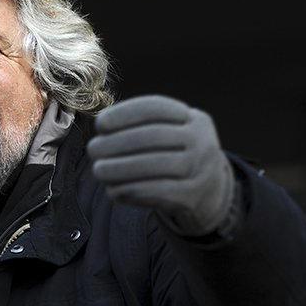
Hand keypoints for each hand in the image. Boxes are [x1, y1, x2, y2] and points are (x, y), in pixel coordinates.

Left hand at [87, 95, 235, 235]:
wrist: (211, 193)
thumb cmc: (178, 157)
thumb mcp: (174, 134)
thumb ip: (144, 127)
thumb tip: (102, 126)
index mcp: (195, 120)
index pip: (157, 108)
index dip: (125, 113)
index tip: (101, 123)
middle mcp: (202, 141)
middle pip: (152, 137)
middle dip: (116, 143)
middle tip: (93, 150)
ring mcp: (200, 170)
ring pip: (151, 165)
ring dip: (118, 168)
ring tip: (98, 170)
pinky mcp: (191, 196)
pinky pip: (154, 191)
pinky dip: (129, 190)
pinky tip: (113, 189)